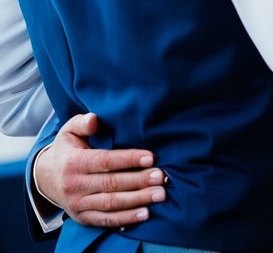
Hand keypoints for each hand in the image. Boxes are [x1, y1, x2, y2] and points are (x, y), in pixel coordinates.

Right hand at [33, 113, 165, 227]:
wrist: (44, 179)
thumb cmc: (66, 150)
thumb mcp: (68, 132)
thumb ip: (82, 123)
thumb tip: (94, 119)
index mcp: (74, 163)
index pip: (105, 161)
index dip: (129, 160)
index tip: (151, 157)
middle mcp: (74, 185)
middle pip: (111, 184)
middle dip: (139, 181)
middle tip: (161, 177)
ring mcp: (78, 204)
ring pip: (111, 203)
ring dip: (137, 200)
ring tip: (160, 195)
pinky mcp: (82, 217)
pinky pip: (106, 220)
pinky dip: (126, 218)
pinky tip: (145, 213)